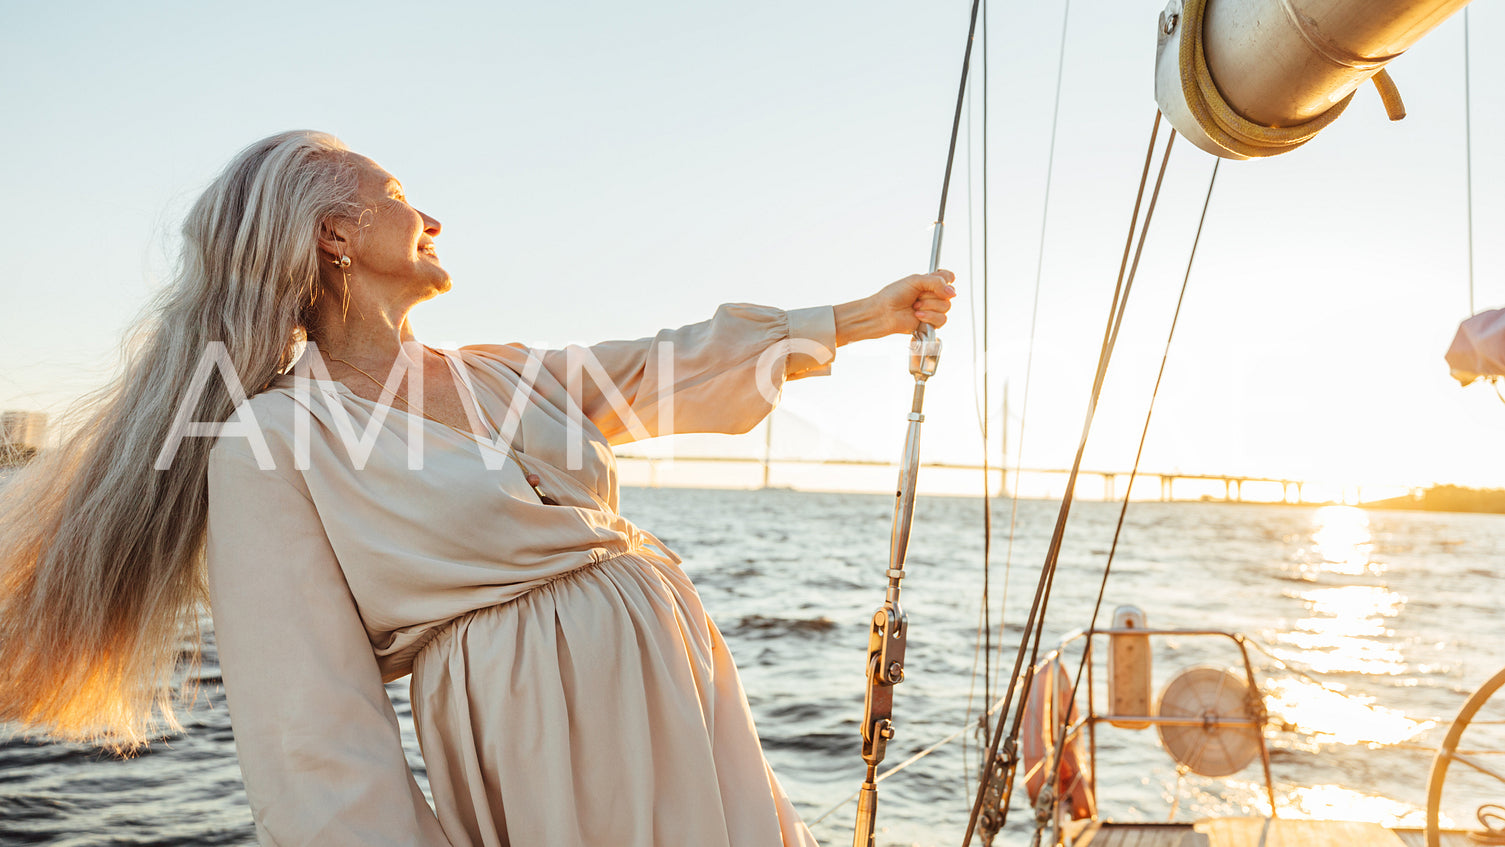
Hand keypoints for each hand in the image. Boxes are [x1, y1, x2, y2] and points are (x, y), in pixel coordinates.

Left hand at [834, 269, 956, 345]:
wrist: (884, 312)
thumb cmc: (894, 295)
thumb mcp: (915, 281)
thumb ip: (936, 282)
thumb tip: (952, 292)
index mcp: (930, 283)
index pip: (949, 277)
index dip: (946, 280)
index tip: (937, 281)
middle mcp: (933, 296)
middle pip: (949, 294)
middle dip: (932, 295)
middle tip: (917, 296)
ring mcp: (932, 310)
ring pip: (946, 307)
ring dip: (929, 306)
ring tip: (915, 307)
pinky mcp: (931, 323)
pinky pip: (941, 319)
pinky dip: (929, 316)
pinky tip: (917, 315)